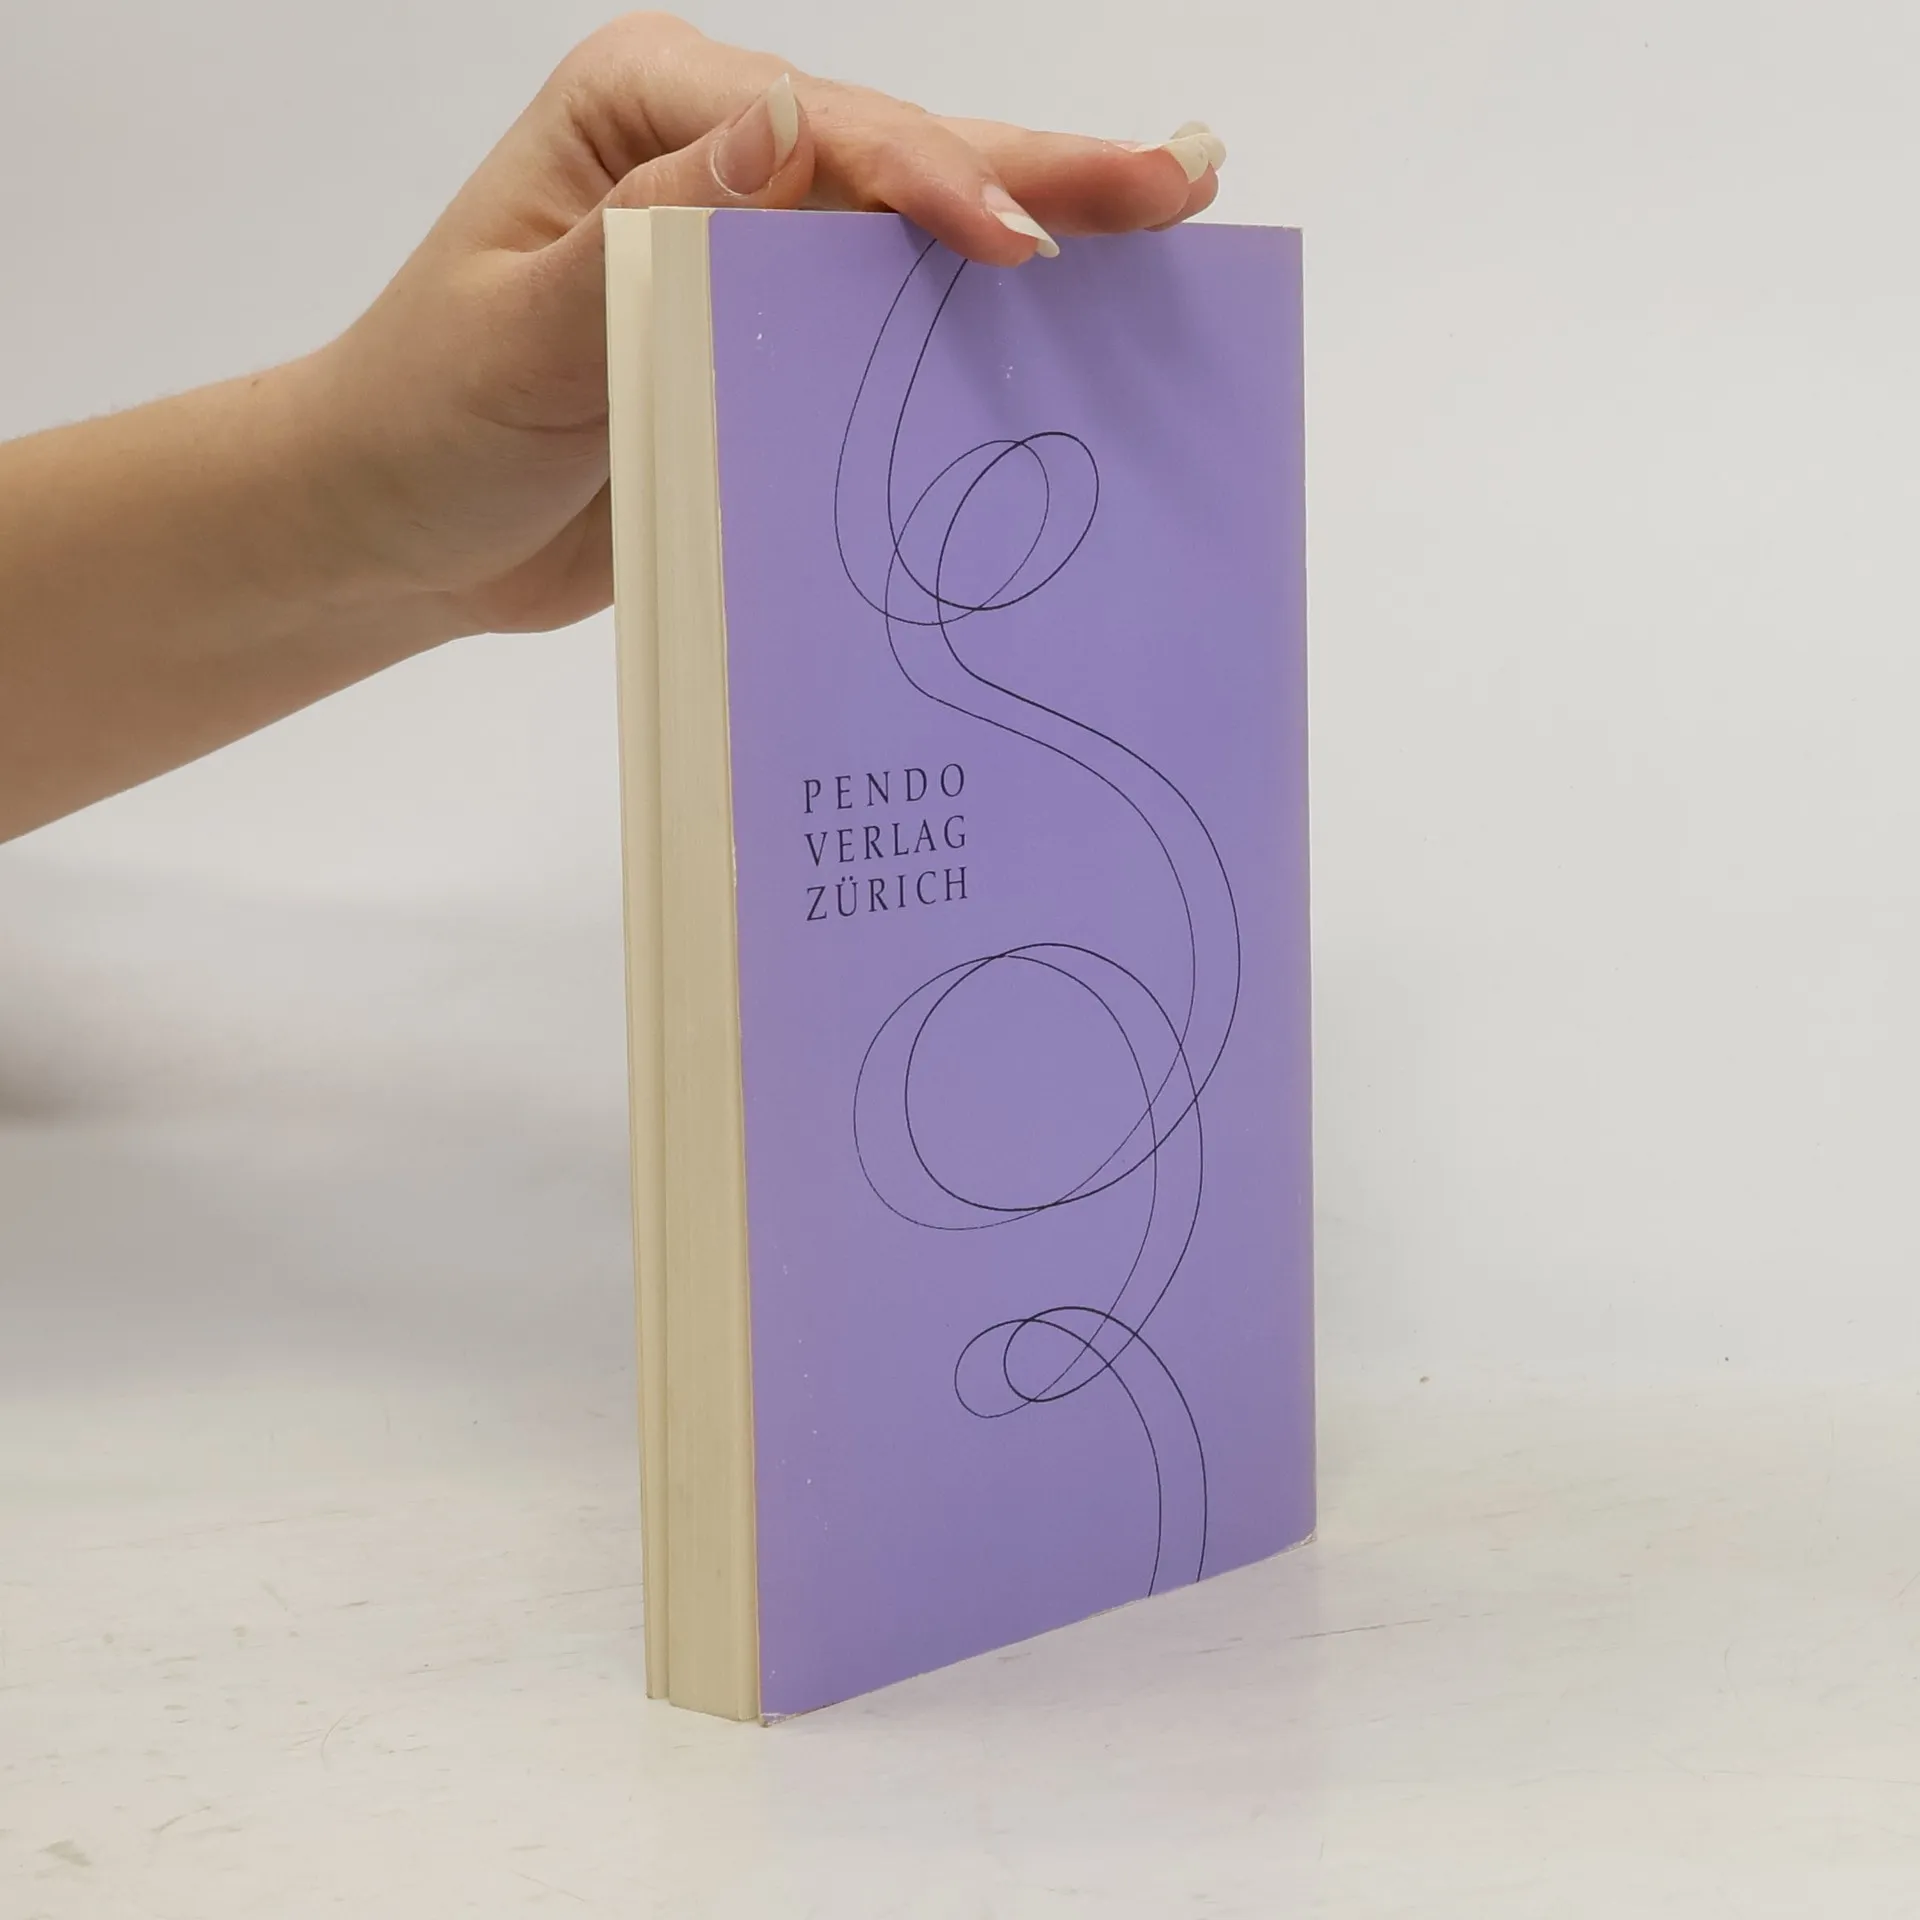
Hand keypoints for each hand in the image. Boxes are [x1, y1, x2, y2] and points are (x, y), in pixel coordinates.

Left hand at [309, 11, 1225, 636]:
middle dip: (1042, 171)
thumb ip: (648, 236)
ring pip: (916, 244)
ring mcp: (754, 257)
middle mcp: (716, 163)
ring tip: (1165, 224)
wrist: (403, 529)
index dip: (931, 181)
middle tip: (1177, 180)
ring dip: (1042, 235)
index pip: (823, 131)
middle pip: (903, 160)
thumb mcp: (518, 328)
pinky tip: (1070, 336)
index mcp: (649, 115)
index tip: (1020, 243)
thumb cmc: (428, 417)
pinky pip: (888, 338)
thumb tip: (784, 128)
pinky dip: (977, 341)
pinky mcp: (770, 349)